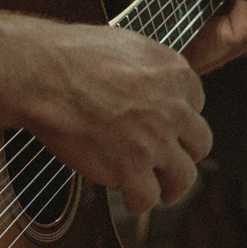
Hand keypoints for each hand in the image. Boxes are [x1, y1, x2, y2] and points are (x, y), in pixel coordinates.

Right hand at [21, 22, 212, 213]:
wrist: (46, 73)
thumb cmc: (75, 55)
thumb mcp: (131, 46)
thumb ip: (152, 70)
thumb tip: (151, 83)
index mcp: (177, 73)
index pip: (197, 105)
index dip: (178, 118)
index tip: (165, 125)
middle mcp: (174, 107)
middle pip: (200, 143)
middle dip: (184, 153)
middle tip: (169, 160)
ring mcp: (155, 140)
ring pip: (184, 177)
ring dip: (172, 186)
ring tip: (161, 190)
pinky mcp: (130, 167)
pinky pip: (147, 197)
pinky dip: (138, 201)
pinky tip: (129, 197)